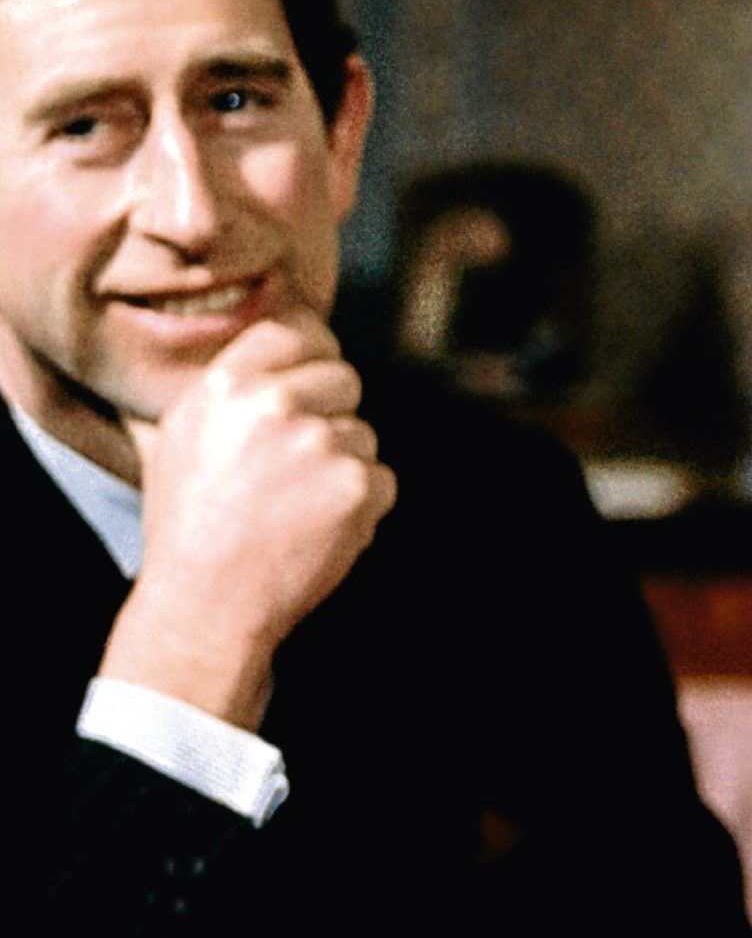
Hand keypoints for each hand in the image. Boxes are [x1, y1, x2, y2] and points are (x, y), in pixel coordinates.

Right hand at [99, 311, 394, 726]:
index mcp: (225, 386)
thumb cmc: (191, 524)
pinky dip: (360, 505)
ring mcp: (321, 443)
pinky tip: (315, 529)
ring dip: (341, 466)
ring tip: (291, 507)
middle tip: (292, 465)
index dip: (309, 356)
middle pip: (343, 377)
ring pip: (362, 433)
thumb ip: (233, 386)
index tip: (306, 380)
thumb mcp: (184, 437)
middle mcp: (274, 405)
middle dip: (329, 414)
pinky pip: (381, 478)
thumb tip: (286, 341)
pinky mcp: (359, 484)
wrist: (204, 606)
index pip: (296, 331)